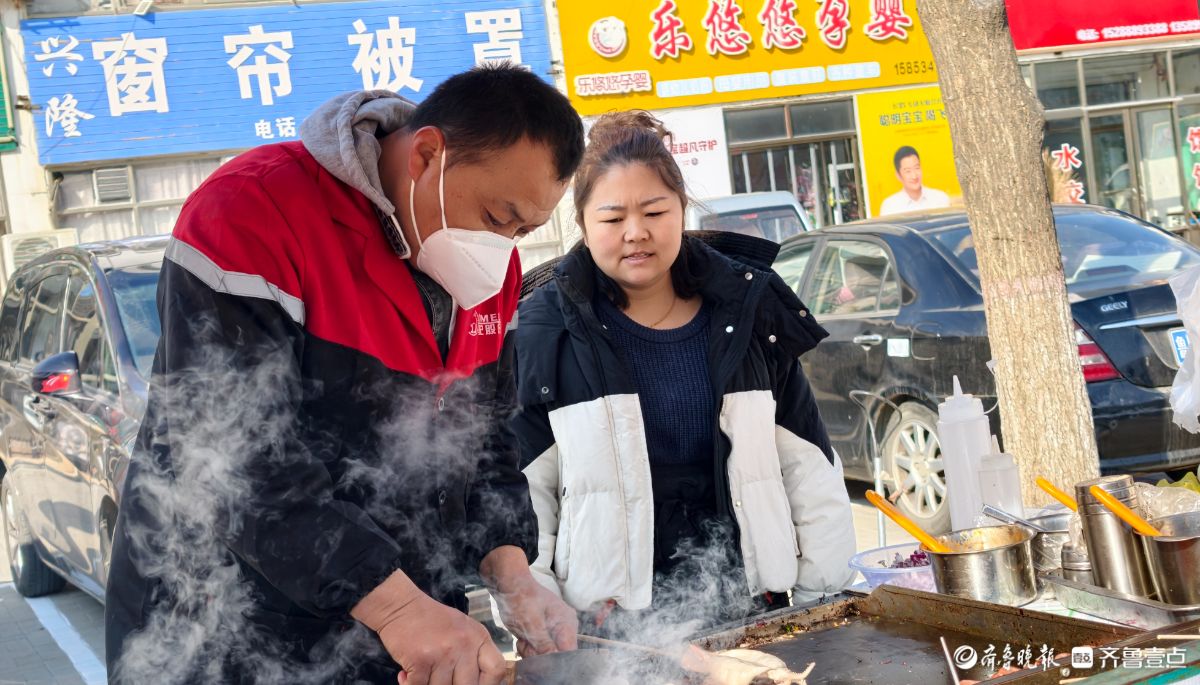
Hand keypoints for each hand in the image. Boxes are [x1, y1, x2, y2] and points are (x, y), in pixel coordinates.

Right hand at [352, 571, 505, 684]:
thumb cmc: (431, 619)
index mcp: (478, 637)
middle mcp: (464, 645)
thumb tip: (476, 682)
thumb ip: (473, 652)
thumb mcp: (462, 629)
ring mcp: (443, 653)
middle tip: (440, 680)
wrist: (400, 605)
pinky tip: (407, 675)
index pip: (496, 670)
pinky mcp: (420, 660)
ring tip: (422, 674)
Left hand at [493, 574, 578, 657]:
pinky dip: (528, 648)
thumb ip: (544, 646)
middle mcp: (564, 629)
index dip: (555, 662)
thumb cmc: (522, 599)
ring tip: (522, 639)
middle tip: (525, 643)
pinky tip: (522, 639)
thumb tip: (554, 665)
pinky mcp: (543, 635)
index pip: (569, 653)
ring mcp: (553, 632)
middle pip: (557, 656)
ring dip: (531, 652)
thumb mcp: (532, 624)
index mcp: (567, 624)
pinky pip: (538, 651)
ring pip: (546, 655)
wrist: (509, 586)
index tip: (539, 661)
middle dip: (539, 655)